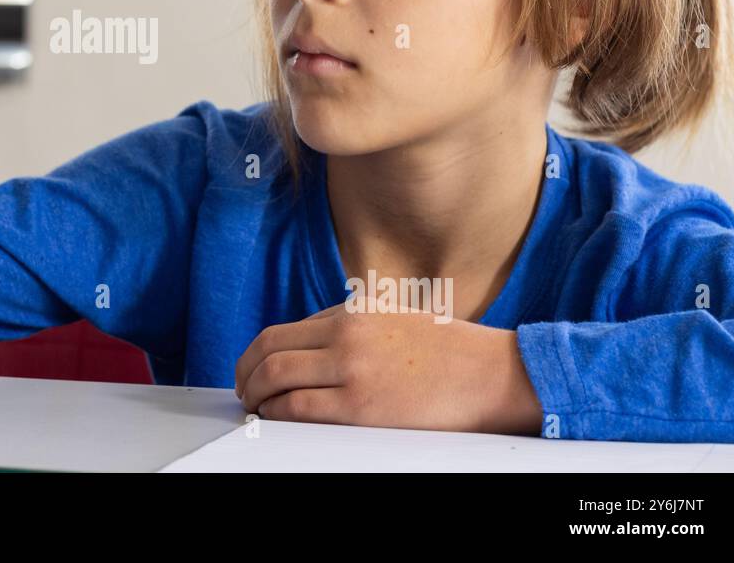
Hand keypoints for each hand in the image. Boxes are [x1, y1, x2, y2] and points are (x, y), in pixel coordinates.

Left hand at [234, 299, 543, 434]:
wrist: (491, 373)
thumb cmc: (447, 351)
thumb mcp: (390, 319)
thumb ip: (349, 328)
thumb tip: (309, 347)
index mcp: (350, 313)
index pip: (280, 332)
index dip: (254, 355)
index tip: (250, 369)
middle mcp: (344, 335)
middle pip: (269, 352)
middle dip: (245, 373)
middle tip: (242, 390)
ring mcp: (351, 369)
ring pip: (276, 378)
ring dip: (255, 394)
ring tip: (254, 407)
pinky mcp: (361, 406)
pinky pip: (299, 408)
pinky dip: (278, 414)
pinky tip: (277, 419)